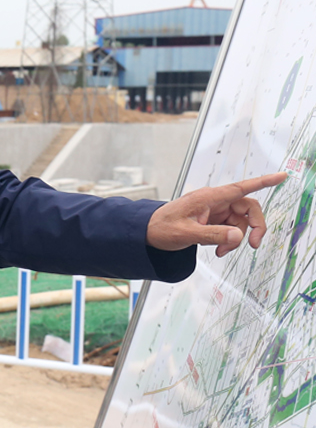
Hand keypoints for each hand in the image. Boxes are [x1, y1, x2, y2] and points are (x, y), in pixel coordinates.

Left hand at [146, 172, 286, 257]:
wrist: (147, 232)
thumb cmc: (162, 228)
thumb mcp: (187, 234)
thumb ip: (213, 235)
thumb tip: (237, 235)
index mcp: (209, 197)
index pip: (242, 188)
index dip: (264, 182)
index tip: (282, 176)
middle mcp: (215, 201)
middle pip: (248, 209)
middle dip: (254, 227)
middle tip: (254, 245)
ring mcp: (214, 211)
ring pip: (240, 222)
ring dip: (236, 238)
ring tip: (221, 251)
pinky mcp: (212, 220)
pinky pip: (230, 229)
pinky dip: (228, 240)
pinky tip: (218, 250)